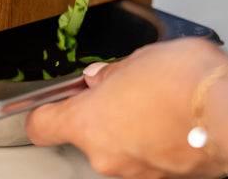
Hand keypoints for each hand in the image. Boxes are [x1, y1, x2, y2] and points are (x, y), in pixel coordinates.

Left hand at [25, 38, 227, 178]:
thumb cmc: (185, 80)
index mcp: (88, 122)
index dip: (42, 113)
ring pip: (116, 146)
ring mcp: (136, 174)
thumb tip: (99, 78)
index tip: (48, 105)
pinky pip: (144, 157)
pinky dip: (149, 141)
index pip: (42, 125)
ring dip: (126, 127)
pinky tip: (169, 120)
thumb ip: (111, 73)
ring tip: (152, 102)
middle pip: (85, 134)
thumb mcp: (137, 60)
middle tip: (118, 90)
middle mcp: (107, 155)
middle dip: (98, 113)